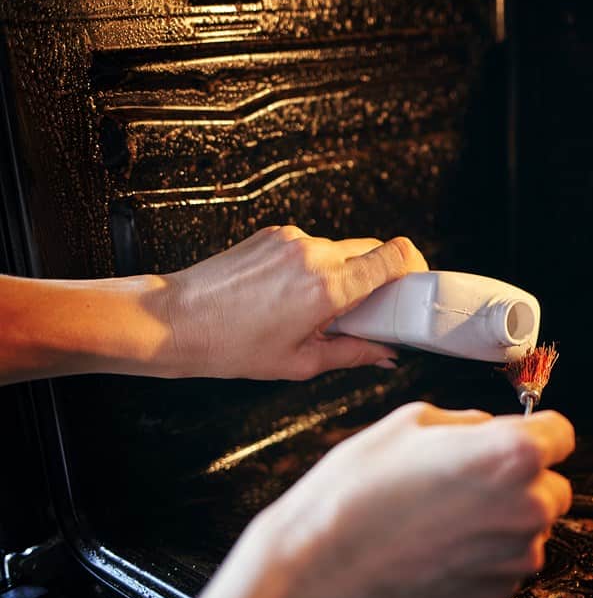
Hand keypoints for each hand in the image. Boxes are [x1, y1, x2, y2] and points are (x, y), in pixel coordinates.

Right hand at [162, 402, 575, 597]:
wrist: (320, 572)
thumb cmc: (355, 497)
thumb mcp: (407, 423)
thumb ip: (465, 421)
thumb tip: (485, 427)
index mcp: (511, 454)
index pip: (561, 432)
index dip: (536, 429)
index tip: (518, 433)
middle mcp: (526, 506)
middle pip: (551, 481)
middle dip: (520, 475)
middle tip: (467, 473)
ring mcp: (515, 554)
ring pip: (531, 523)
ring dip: (503, 514)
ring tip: (444, 509)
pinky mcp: (497, 590)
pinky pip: (509, 558)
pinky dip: (487, 548)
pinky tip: (441, 539)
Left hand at [164, 226, 427, 379]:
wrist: (173, 321)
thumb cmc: (230, 346)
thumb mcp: (300, 362)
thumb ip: (353, 354)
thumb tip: (385, 354)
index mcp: (328, 288)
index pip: (394, 257)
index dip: (414, 267)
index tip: (414, 286)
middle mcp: (314, 255)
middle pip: (372, 251)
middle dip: (379, 279)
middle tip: (370, 311)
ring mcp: (292, 240)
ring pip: (341, 250)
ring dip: (343, 275)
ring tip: (320, 310)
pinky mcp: (274, 235)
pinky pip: (312, 248)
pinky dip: (315, 269)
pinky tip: (293, 296)